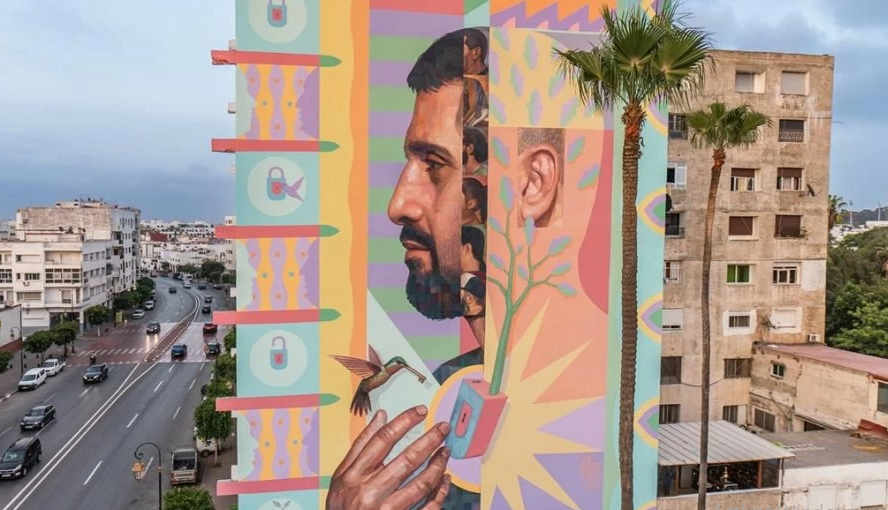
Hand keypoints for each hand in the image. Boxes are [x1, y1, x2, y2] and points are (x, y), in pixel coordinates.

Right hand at [326, 405, 451, 509]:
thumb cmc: (342, 506)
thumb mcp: (342, 476)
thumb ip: (360, 445)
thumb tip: (381, 415)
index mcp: (354, 475)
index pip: (383, 440)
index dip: (404, 422)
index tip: (421, 411)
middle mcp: (369, 492)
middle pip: (407, 460)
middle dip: (430, 441)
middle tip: (443, 428)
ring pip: (421, 484)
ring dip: (437, 466)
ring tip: (446, 452)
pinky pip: (427, 508)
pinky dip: (440, 493)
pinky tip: (445, 480)